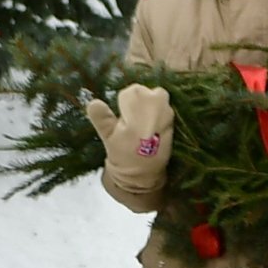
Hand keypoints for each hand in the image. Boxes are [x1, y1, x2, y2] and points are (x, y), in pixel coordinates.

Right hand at [94, 82, 176, 207]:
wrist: (143, 175)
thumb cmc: (123, 155)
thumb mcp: (108, 137)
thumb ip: (101, 118)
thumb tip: (93, 102)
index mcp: (138, 112)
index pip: (131, 92)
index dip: (124, 101)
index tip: (122, 115)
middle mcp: (156, 110)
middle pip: (146, 92)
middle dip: (139, 100)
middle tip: (132, 119)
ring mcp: (167, 116)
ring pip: (158, 97)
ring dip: (150, 105)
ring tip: (142, 124)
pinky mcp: (174, 123)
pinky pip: (167, 108)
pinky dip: (160, 113)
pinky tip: (153, 127)